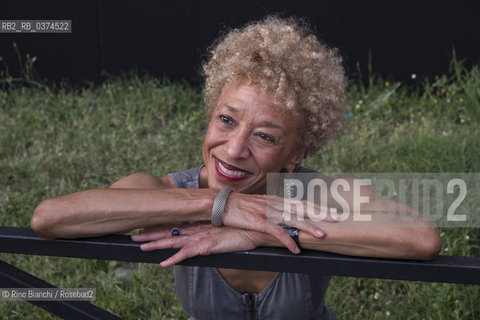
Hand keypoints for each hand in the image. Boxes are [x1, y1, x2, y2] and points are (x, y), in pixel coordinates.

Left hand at [131, 223, 261, 267]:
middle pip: (170, 230)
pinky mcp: (208, 245)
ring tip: (141, 246)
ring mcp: (202, 236)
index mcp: (201, 224)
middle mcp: (198, 229)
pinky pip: (188, 254)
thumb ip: (212, 230)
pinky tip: (164, 263)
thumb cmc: (242, 228)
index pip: (176, 224)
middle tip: (134, 234)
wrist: (256, 228)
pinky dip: (174, 259)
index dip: (160, 225)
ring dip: (157, 244)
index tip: (145, 225)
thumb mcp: (223, 229)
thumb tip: (204, 234)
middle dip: (151, 233)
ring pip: (174, 240)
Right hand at [221, 193, 336, 252]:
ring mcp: (266, 212)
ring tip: (322, 235)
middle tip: (336, 218)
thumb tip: (282, 215)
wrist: (219, 204)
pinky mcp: (258, 221)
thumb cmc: (238, 206)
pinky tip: (295, 249)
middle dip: (319, 212)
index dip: (316, 206)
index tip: (330, 211)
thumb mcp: (258, 205)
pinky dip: (288, 240)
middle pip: (301, 207)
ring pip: (292, 219)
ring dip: (308, 227)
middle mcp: (273, 203)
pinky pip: (276, 232)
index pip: (299, 202)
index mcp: (274, 199)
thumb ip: (271, 209)